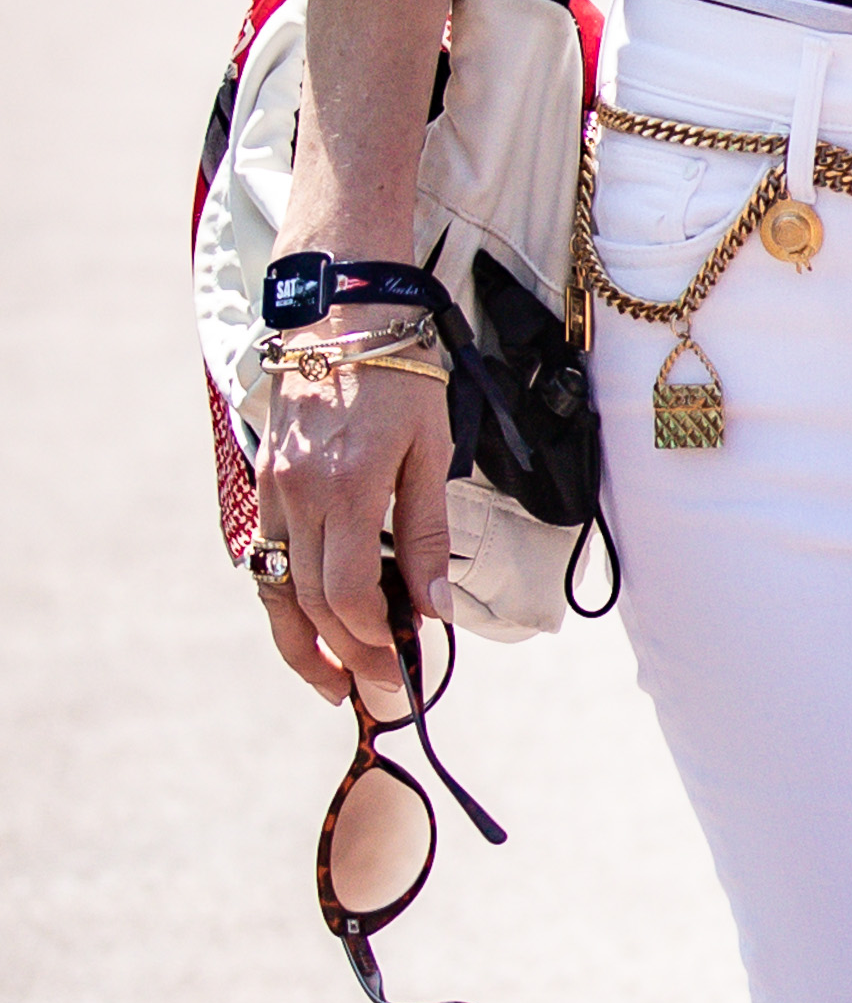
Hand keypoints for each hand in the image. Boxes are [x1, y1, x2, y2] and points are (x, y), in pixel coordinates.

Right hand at [252, 352, 455, 714]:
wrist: (343, 315)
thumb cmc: (401, 376)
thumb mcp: (432, 450)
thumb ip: (430, 532)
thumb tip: (436, 608)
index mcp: (349, 487)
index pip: (346, 592)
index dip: (371, 637)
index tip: (402, 660)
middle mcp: (300, 495)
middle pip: (309, 600)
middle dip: (344, 653)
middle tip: (380, 687)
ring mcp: (274, 490)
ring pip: (274, 587)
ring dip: (301, 643)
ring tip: (331, 684)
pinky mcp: (265, 483)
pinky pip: (266, 557)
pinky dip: (283, 601)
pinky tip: (306, 626)